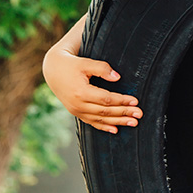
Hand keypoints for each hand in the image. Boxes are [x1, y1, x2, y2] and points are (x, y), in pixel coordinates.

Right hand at [42, 16, 141, 133]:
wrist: (53, 71)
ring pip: (100, 119)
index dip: (121, 101)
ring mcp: (76, 111)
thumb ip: (102, 68)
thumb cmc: (71, 65)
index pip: (106, 99)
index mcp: (81, 92)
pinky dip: (104, 126)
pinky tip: (115, 130)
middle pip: (105, 111)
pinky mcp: (76, 113)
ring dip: (118, 122)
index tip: (135, 101)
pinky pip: (92, 122)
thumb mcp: (86, 63)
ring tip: (133, 123)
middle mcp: (78, 105)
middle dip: (124, 113)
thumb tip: (118, 77)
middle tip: (139, 115)